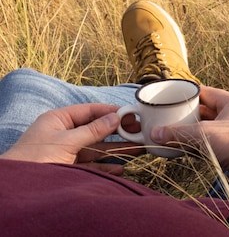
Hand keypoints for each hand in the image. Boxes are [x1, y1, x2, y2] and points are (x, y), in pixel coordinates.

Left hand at [0, 103, 142, 173]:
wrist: (18, 188)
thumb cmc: (35, 158)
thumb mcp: (66, 141)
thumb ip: (92, 130)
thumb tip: (114, 118)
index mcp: (59, 119)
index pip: (90, 110)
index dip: (110, 111)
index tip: (129, 113)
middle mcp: (64, 133)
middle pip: (96, 129)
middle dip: (117, 131)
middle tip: (139, 131)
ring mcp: (66, 152)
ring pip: (96, 148)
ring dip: (116, 150)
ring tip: (138, 149)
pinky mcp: (68, 169)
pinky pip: (91, 165)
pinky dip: (105, 167)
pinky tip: (120, 167)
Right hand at [151, 86, 228, 169]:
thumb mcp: (202, 134)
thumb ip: (178, 133)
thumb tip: (154, 134)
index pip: (205, 92)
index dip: (188, 95)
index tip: (173, 99)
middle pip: (209, 109)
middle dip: (192, 115)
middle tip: (174, 118)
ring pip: (215, 125)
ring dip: (199, 129)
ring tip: (182, 133)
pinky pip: (220, 139)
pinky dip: (208, 142)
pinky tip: (197, 148)